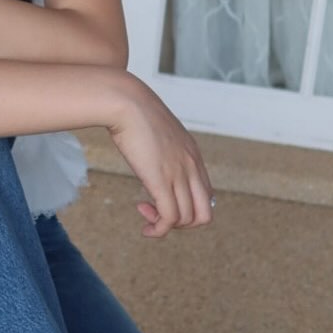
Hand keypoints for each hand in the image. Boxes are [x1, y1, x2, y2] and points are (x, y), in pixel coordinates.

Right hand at [105, 73, 214, 237]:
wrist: (126, 101)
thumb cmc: (134, 112)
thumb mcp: (157, 130)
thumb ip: (162, 146)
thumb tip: (149, 151)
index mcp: (193, 155)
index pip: (206, 196)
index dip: (186, 207)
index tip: (162, 199)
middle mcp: (191, 167)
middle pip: (205, 214)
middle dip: (183, 224)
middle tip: (159, 215)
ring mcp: (178, 174)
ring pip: (187, 219)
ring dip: (166, 226)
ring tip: (145, 215)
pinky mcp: (161, 180)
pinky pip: (169, 218)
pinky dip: (159, 231)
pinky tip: (145, 228)